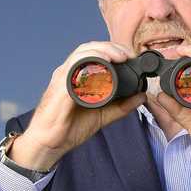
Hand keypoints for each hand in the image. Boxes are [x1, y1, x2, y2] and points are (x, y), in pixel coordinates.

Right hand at [14, 41, 147, 170]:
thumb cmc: (69, 128)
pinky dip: (89, 63)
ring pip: (82, 53)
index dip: (112, 49)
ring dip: (103, 51)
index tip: (130, 56)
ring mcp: (63, 78)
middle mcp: (68, 73)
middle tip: (129, 54)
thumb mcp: (102, 115)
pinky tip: (103, 64)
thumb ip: (121, 106)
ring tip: (120, 57)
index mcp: (77, 77)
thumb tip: (141, 96)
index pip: (94, 53)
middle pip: (89, 48)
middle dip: (111, 46)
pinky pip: (74, 68)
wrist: (49, 144)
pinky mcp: (60, 87)